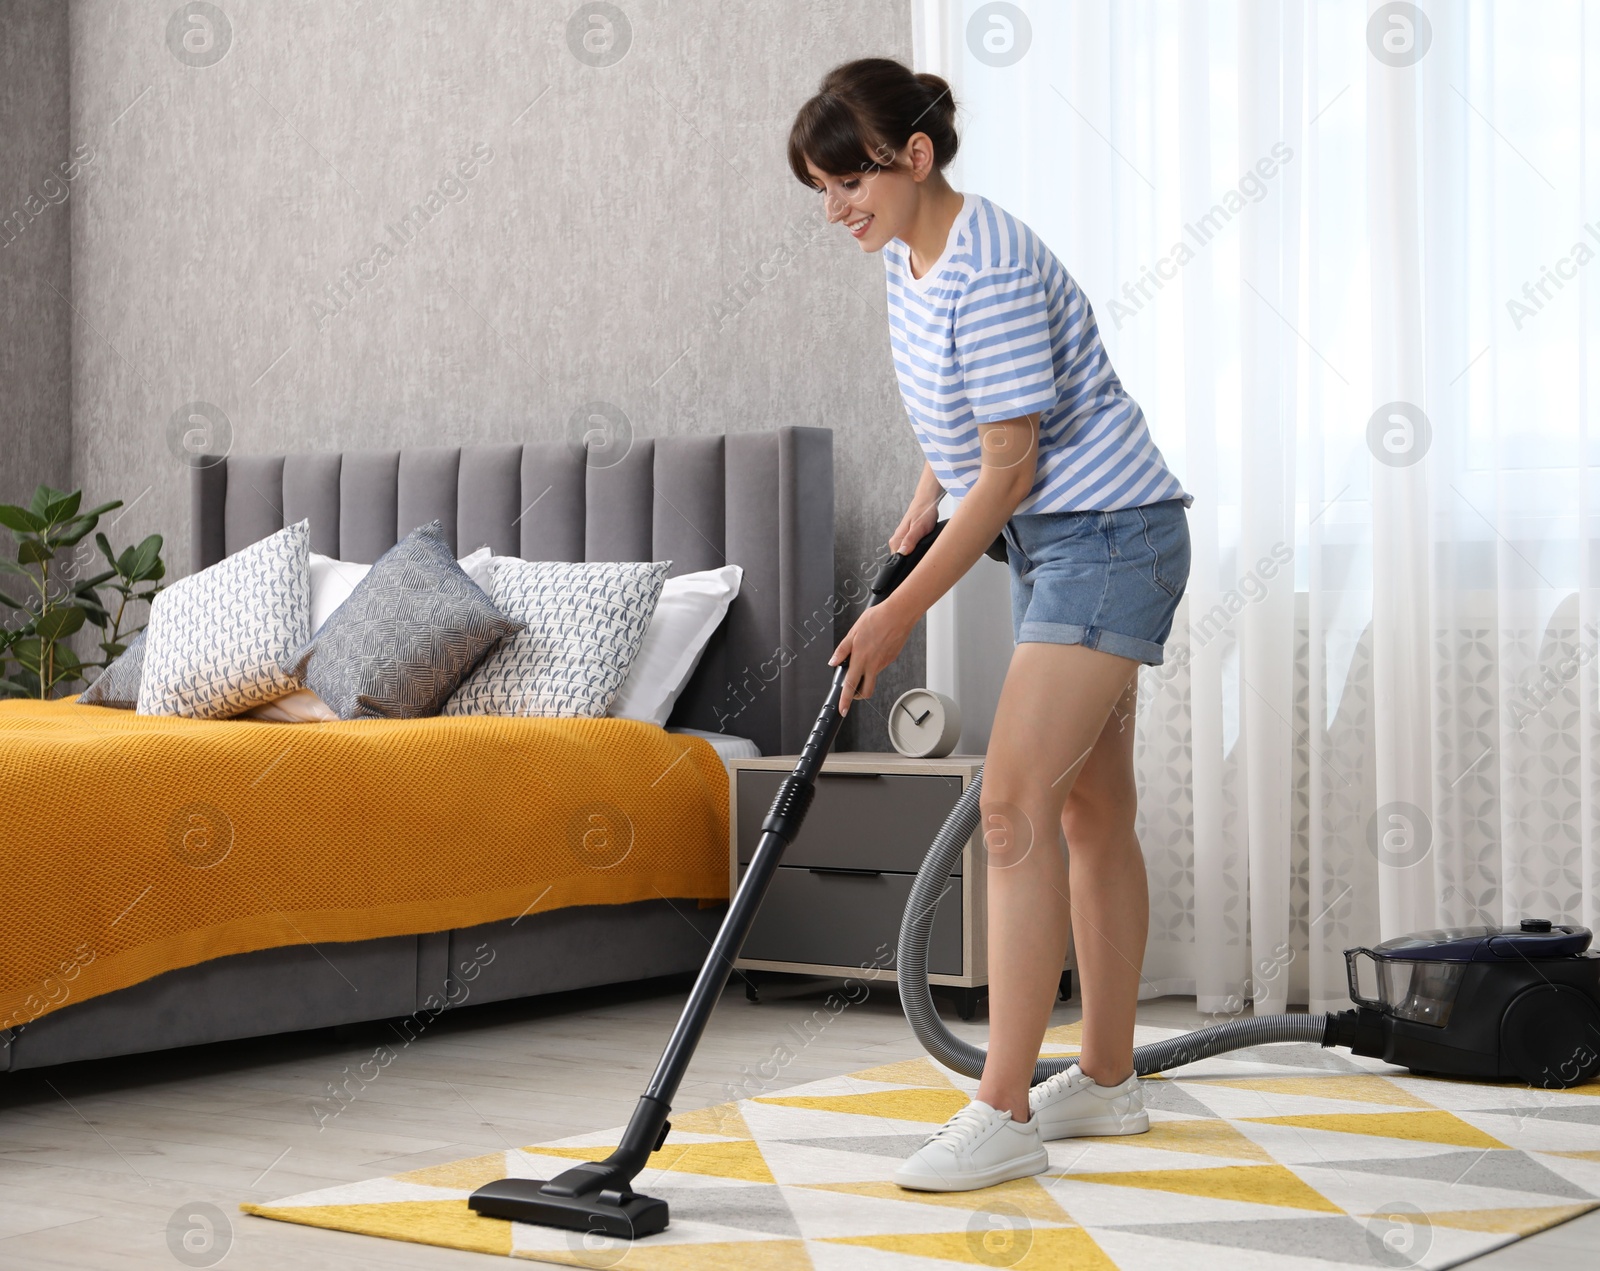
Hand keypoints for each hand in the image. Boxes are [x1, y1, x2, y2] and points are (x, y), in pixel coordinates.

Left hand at [828, 599, 913, 715]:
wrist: (899, 615)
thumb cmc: (877, 619)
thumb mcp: (853, 632)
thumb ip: (842, 650)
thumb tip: (833, 662)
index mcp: (861, 658)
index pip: (851, 685)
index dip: (845, 700)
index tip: (842, 709)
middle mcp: (873, 664)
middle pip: (866, 690)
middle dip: (858, 696)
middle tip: (853, 692)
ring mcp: (884, 663)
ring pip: (873, 677)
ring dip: (865, 675)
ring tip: (862, 657)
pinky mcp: (891, 658)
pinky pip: (880, 666)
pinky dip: (874, 663)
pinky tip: (873, 649)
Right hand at [889, 498, 938, 555]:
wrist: (926, 503)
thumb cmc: (923, 513)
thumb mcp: (919, 527)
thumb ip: (910, 540)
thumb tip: (902, 553)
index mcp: (897, 539)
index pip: (896, 559)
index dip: (906, 563)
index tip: (915, 560)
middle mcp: (897, 540)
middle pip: (900, 558)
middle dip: (911, 560)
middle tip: (922, 553)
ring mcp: (901, 539)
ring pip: (905, 554)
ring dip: (914, 554)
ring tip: (923, 548)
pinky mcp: (907, 538)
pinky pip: (909, 549)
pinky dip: (916, 549)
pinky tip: (922, 545)